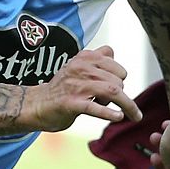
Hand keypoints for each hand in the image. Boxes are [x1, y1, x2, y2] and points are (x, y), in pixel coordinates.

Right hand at [23, 45, 141, 132]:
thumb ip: (95, 58)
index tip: (111, 87)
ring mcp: (76, 86)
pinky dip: (109, 113)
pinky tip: (119, 117)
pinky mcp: (71, 103)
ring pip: (112, 91)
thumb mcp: (77, 66)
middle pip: (118, 79)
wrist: (38, 104)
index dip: (118, 76)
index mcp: (84, 57)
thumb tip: (112, 52)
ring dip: (127, 105)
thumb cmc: (62, 88)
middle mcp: (81, 68)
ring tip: (132, 115)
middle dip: (120, 93)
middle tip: (107, 102)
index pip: (114, 63)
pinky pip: (95, 107)